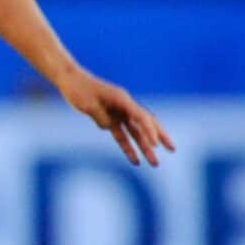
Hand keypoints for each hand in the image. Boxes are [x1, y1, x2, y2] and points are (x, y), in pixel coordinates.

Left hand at [56, 68, 174, 166]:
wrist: (71, 80)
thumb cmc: (79, 90)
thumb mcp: (88, 104)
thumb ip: (100, 115)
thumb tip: (109, 126)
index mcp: (122, 99)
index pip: (140, 116)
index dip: (149, 131)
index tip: (155, 145)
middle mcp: (124, 106)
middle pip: (146, 123)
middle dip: (160, 137)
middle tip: (172, 149)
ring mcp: (118, 113)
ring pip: (136, 132)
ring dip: (145, 147)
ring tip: (154, 163)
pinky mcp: (110, 119)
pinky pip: (122, 135)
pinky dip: (128, 147)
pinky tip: (135, 160)